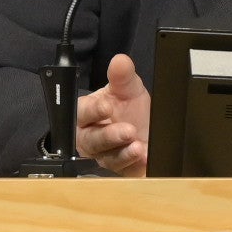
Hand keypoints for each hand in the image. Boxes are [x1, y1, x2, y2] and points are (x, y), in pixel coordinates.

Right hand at [74, 54, 151, 175]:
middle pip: (92, 140)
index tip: (106, 106)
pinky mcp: (121, 169)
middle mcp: (93, 137)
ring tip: (137, 146)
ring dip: (122, 153)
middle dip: (109, 136)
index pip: (83, 112)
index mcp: (88, 114)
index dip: (93, 111)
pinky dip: (133, 164)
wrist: (148, 130)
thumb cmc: (129, 109)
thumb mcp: (128, 89)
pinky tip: (144, 156)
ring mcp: (106, 155)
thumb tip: (120, 61)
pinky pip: (123, 170)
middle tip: (127, 130)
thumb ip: (122, 76)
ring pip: (107, 158)